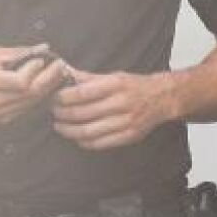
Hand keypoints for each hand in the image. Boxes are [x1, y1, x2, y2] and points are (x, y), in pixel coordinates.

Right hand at [0, 44, 68, 124]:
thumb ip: (20, 53)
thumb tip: (44, 48)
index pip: (21, 82)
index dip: (35, 71)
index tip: (43, 60)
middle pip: (30, 94)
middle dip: (49, 79)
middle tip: (61, 66)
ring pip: (31, 102)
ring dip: (47, 88)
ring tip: (57, 74)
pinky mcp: (2, 121)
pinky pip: (26, 109)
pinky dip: (37, 97)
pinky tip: (44, 86)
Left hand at [51, 68, 176, 150]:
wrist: (162, 99)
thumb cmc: (135, 86)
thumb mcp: (114, 76)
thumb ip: (88, 78)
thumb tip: (64, 73)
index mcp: (116, 85)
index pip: (82, 93)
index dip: (63, 98)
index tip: (54, 98)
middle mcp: (121, 103)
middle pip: (82, 113)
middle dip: (62, 114)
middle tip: (54, 113)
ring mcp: (126, 122)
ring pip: (88, 131)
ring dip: (69, 130)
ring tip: (59, 126)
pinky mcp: (129, 136)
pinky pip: (100, 143)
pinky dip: (84, 142)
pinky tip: (77, 137)